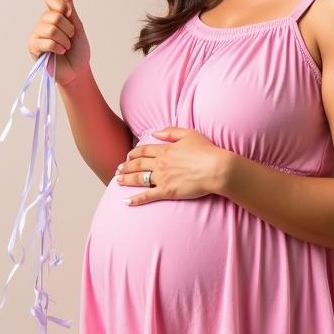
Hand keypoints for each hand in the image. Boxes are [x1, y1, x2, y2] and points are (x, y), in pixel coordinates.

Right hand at [27, 0, 91, 87]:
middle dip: (67, 28)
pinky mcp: (33, 47)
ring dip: (64, 40)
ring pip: (50, 29)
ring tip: (66, 46)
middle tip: (70, 37)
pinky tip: (60, 52)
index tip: (69, 14)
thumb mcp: (77, 24)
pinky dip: (57, 47)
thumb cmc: (78, 49)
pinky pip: (45, 41)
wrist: (78, 70)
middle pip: (53, 15)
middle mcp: (43, 22)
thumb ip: (69, 4)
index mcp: (54, 15)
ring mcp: (37, 34)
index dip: (60, 5)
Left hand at [116, 126, 231, 205]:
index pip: (143, 151)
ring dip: (126, 179)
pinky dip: (136, 199)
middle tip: (118, 169)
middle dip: (126, 167)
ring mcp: (162, 178)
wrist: (215, 168)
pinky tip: (126, 202)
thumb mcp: (188, 133)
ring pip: (139, 178)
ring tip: (118, 181)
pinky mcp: (167, 191)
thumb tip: (154, 133)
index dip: (133, 154)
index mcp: (164, 149)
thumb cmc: (206, 150)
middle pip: (137, 164)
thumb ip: (170, 132)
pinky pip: (147, 196)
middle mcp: (160, 163)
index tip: (127, 157)